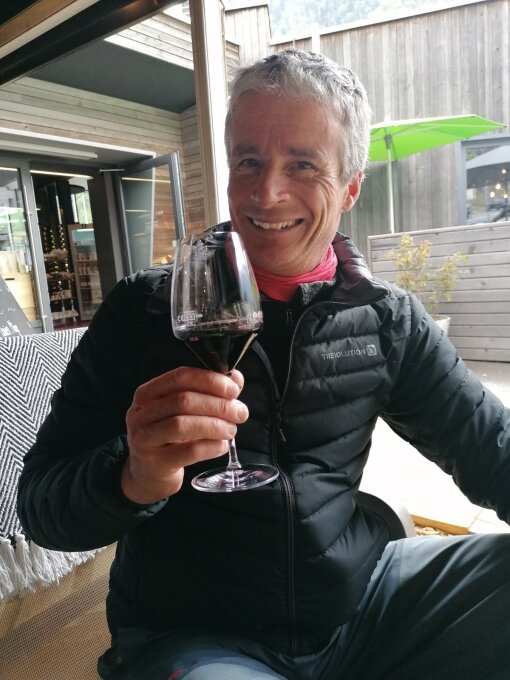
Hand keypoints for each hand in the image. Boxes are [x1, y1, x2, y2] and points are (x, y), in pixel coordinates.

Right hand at [122, 367, 247, 503]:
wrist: (150, 472)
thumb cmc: (170, 436)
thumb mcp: (184, 412)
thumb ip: (209, 392)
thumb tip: (236, 378)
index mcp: (148, 392)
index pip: (180, 377)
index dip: (210, 381)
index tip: (233, 390)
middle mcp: (141, 413)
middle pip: (184, 400)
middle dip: (218, 405)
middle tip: (240, 413)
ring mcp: (144, 438)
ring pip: (183, 425)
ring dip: (215, 425)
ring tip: (231, 430)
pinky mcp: (155, 462)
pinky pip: (188, 452)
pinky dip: (211, 447)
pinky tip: (222, 446)